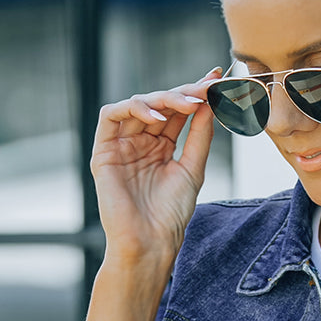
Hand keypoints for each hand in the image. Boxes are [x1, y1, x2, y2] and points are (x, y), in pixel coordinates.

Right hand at [90, 70, 221, 270]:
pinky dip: (134, 107)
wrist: (150, 241)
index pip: (177, 112)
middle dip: (184, 93)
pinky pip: (111, 115)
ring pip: (138, 105)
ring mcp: (121, 145)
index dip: (195, 94)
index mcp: (161, 147)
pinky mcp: (103, 151)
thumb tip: (210, 102)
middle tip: (206, 88)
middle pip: (160, 104)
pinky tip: (158, 115)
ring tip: (188, 103)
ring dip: (164, 99)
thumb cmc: (171, 214)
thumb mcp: (192, 168)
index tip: (217, 79)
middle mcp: (140, 142)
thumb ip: (200, 135)